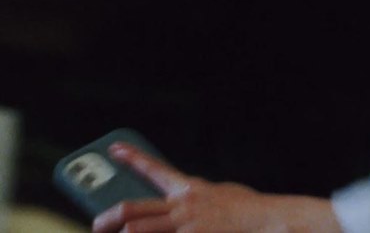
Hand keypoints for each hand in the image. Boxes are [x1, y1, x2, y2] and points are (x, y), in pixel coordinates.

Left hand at [92, 142, 340, 232]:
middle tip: (96, 224)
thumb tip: (179, 204)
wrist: (268, 221)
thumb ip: (196, 198)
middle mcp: (182, 205)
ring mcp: (185, 225)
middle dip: (108, 217)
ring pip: (137, 230)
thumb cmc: (247, 210)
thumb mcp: (221, 195)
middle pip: (132, 208)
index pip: (154, 168)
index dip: (132, 158)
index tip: (115, 150)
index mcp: (190, 188)